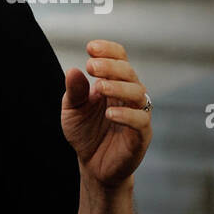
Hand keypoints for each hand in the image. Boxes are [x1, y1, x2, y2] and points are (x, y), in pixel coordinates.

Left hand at [61, 40, 151, 189]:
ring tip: (99, 88)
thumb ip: (74, 91)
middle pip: (129, 72)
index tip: (91, 48)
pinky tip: (110, 114)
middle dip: (111, 66)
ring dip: (119, 87)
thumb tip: (73, 70)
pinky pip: (141, 121)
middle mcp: (128, 95)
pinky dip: (127, 115)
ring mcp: (137, 114)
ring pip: (138, 93)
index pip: (119, 58)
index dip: (108, 50)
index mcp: (114, 83)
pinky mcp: (141, 136)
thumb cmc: (86, 133)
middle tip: (92, 66)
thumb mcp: (72, 109)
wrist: (93, 165)